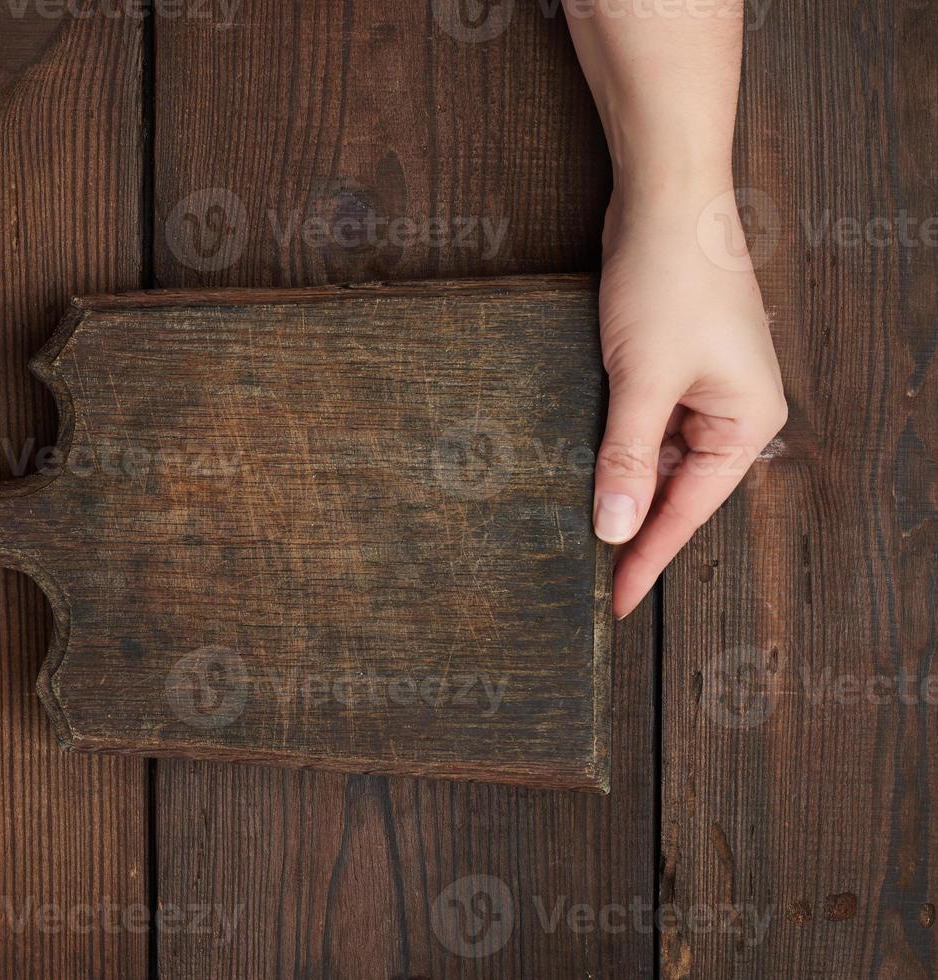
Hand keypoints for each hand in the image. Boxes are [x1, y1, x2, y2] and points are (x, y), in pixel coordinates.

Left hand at [594, 184, 787, 618]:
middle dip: (631, 523)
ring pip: (654, 455)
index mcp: (746, 420)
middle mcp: (733, 408)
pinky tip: (579, 465)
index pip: (690, 510)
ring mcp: (702, 385)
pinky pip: (641, 421)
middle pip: (675, 487)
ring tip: (573, 525)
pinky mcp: (671, 362)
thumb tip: (613, 526)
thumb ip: (626, 457)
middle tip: (586, 574)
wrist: (664, 197)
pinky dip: (613, 442)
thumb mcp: (642, 380)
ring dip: (617, 480)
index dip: (648, 557)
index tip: (617, 601)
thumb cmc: (669, 280)